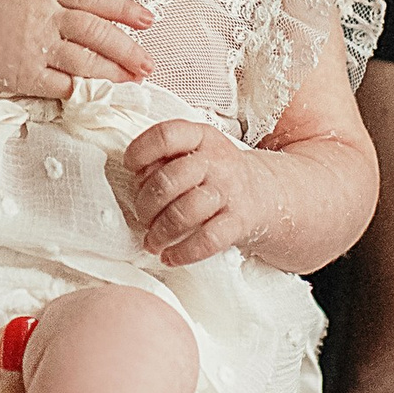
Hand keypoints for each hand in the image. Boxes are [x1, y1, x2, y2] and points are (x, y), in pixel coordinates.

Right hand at [0, 0, 153, 99]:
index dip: (124, 9)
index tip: (147, 19)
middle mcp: (44, 17)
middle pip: (97, 32)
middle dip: (127, 48)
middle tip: (148, 62)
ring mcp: (34, 47)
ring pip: (85, 61)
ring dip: (112, 72)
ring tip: (132, 79)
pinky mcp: (23, 75)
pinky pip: (60, 85)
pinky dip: (79, 89)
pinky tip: (94, 92)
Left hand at [124, 120, 276, 262]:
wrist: (263, 190)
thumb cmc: (215, 172)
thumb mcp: (194, 152)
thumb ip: (164, 159)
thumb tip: (137, 180)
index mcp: (201, 137)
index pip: (166, 136)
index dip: (141, 151)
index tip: (130, 167)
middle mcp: (216, 161)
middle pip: (169, 179)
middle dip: (146, 204)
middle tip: (142, 217)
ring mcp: (228, 191)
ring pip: (184, 212)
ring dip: (160, 232)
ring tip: (151, 241)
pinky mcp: (238, 221)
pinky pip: (207, 240)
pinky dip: (183, 253)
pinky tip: (170, 257)